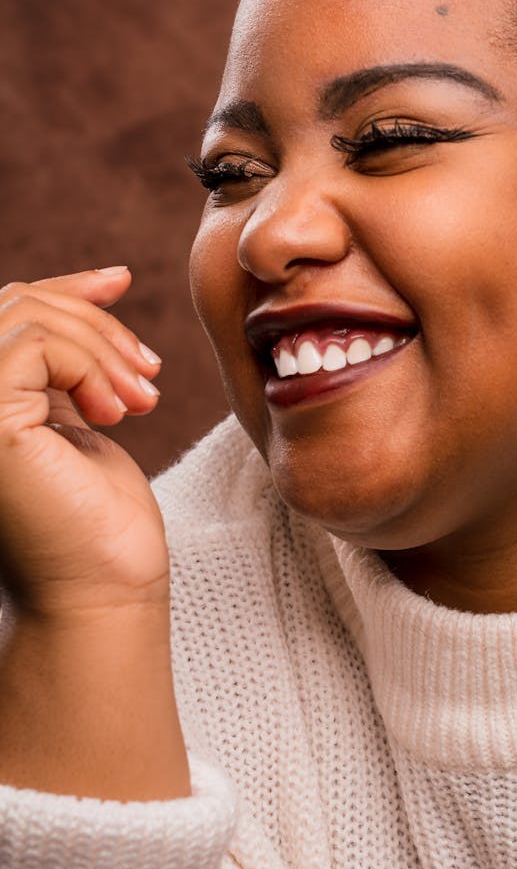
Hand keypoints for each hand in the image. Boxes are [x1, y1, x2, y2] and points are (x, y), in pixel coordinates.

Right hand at [0, 266, 168, 620]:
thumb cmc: (95, 516)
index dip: (63, 288)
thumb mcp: (80, 411)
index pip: (4, 311)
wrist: (102, 589)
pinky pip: (39, 344)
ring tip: (143, 401)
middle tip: (150, 373)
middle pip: (17, 305)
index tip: (121, 281)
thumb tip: (109, 279)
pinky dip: (92, 365)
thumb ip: (65, 357)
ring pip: (31, 318)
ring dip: (105, 349)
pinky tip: (119, 414)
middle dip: (97, 324)